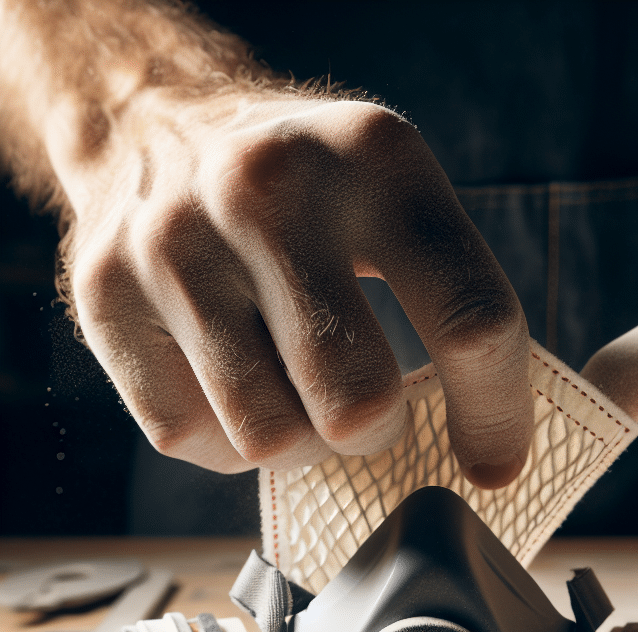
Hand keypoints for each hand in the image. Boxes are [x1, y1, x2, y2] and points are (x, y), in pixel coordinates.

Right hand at [52, 93, 532, 485]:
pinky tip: (234, 385)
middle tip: (368, 409)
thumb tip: (487, 452)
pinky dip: (229, 441)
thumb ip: (452, 301)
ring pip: (271, 438)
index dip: (496, 418)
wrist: (156, 124)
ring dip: (301, 443)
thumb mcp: (397, 195)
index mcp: (377, 162)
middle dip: (377, 433)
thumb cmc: (307, 190)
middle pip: (360, 404)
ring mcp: (176, 244)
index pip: (471, 322)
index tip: (494, 465)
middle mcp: (268, 192)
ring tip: (295, 391)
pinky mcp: (105, 296)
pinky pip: (192, 440)